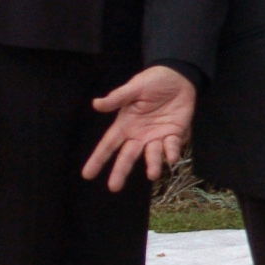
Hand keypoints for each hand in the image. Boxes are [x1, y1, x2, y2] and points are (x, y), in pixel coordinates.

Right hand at [85, 65, 197, 191]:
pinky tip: (172, 157)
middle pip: (127, 156)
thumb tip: (96, 104)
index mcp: (125, 124)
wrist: (178, 77)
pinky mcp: (174, 134)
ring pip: (152, 155)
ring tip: (152, 174)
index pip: (108, 145)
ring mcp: (156, 136)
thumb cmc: (152, 82)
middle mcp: (139, 135)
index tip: (87, 175)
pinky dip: (172, 152)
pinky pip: (172, 146)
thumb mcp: (133, 88)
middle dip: (120, 171)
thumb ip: (117, 98)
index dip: (98, 159)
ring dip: (152, 165)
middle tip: (114, 187)